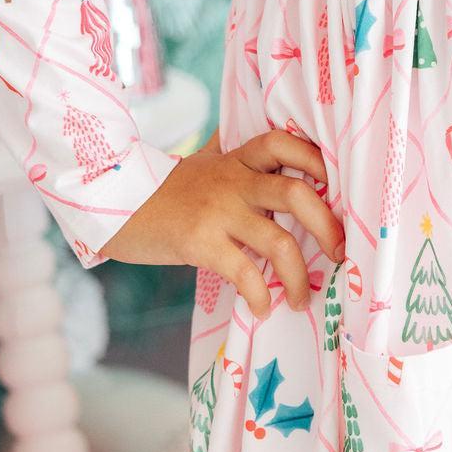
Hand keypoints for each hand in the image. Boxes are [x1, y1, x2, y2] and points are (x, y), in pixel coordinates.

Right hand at [99, 128, 343, 318]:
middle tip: (341, 253)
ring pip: (278, 241)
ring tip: (303, 299)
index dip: (314, 158)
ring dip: (299, 276)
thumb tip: (262, 144)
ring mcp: (217, 212)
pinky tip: (263, 307)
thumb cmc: (163, 190)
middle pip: (296, 192)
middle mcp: (232, 181)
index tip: (336, 183)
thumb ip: (232, 155)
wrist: (110, 206)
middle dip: (328, 226)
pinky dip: (260, 294)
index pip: (282, 144)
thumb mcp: (200, 163)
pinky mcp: (200, 242)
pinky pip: (244, 272)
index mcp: (236, 160)